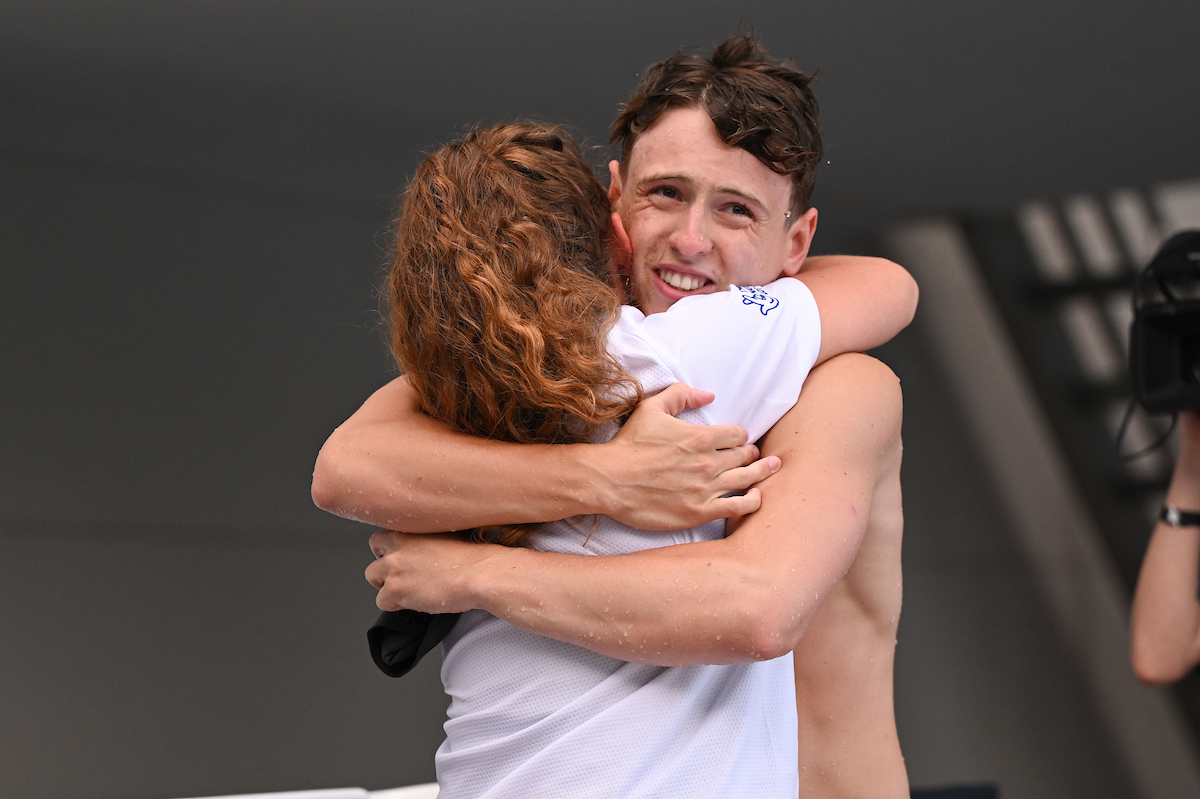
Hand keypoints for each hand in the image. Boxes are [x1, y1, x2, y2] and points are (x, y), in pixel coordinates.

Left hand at [366, 530, 486, 613]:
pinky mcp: (396, 591)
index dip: (386, 553)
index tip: (396, 560)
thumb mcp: (447, 537)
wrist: (479, 573)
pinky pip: (382, 603)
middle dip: (383, 572)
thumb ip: (428, 542)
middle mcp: (397, 548)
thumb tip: (426, 553)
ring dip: (387, 588)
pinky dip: (395, 606)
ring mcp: (393, 569)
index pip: (379, 540)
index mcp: (409, 531)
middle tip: (400, 579)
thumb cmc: (473, 557)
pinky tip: (414, 602)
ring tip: (408, 593)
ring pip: (373, 580)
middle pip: (372, 560)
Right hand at [591, 382, 781, 529]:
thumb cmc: (629, 444)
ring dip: (762, 472)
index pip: (737, 433)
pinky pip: (738, 507)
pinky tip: (757, 497)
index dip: (740, 435)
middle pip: (745, 456)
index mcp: (700, 437)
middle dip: (752, 453)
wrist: (610, 480)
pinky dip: (752, 501)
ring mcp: (706, 489)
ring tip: (771, 468)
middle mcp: (708, 463)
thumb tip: (709, 395)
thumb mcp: (651, 408)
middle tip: (756, 455)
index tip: (739, 439)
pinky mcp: (700, 512)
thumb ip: (681, 395)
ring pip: (747, 480)